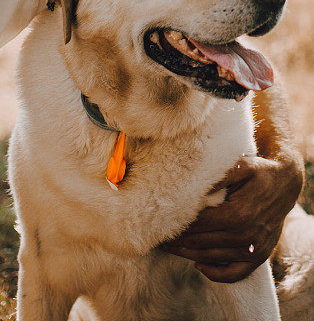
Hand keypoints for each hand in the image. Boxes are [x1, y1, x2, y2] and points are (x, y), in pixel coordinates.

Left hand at [161, 155, 302, 282]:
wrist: (285, 185)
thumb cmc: (258, 172)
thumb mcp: (240, 166)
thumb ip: (218, 176)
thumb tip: (192, 185)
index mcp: (238, 215)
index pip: (199, 224)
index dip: (178, 225)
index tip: (159, 223)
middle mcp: (245, 236)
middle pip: (201, 243)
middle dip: (177, 241)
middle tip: (156, 237)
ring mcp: (253, 250)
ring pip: (213, 258)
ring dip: (188, 255)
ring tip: (169, 248)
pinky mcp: (259, 257)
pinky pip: (236, 274)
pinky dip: (217, 275)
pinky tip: (199, 266)